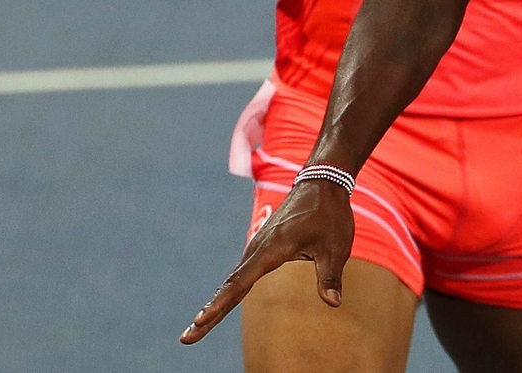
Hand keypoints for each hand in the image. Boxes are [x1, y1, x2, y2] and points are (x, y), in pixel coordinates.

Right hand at [179, 180, 353, 343]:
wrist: (321, 183)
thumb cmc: (329, 214)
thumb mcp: (335, 246)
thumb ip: (330, 276)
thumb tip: (334, 303)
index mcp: (272, 249)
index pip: (241, 283)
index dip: (221, 304)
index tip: (200, 320)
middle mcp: (258, 249)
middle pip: (230, 287)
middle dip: (209, 314)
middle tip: (186, 338)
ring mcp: (258, 248)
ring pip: (233, 281)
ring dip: (215, 305)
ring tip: (196, 328)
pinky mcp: (262, 248)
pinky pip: (241, 274)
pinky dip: (228, 293)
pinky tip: (218, 308)